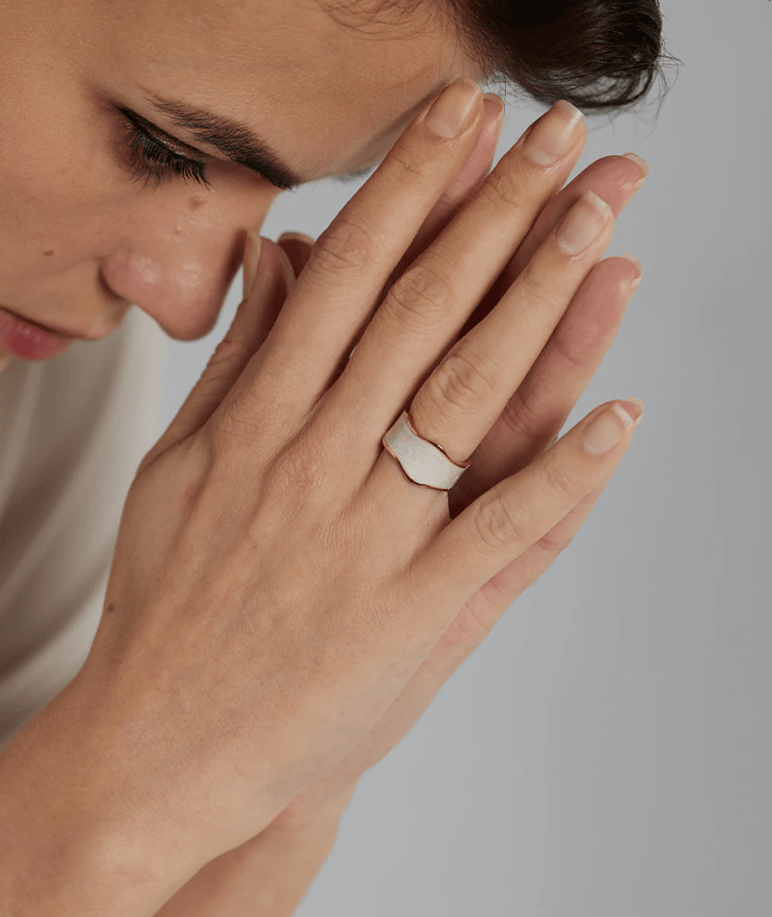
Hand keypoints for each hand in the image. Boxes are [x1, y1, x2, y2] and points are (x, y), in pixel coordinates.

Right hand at [69, 79, 645, 874]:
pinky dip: (566, 475)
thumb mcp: (176, 466)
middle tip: (558, 145)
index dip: (411, 189)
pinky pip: (504, 534)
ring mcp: (369, 539)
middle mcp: (317, 464)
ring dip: (543, 310)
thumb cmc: (166, 602)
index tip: (460, 126)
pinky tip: (619, 417)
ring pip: (470, 401)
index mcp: (259, 422)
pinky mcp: (410, 615)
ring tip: (602, 235)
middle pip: (424, 315)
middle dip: (498, 217)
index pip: (351, 277)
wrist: (162, 739)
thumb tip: (280, 264)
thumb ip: (236, 362)